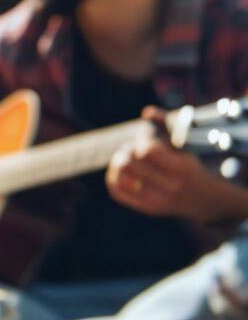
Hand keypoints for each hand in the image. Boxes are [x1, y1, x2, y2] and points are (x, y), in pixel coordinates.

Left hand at [106, 109, 247, 222]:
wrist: (206, 199)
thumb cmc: (191, 167)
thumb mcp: (185, 146)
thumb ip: (168, 126)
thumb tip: (147, 111)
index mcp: (182, 167)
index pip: (147, 150)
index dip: (140, 143)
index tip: (144, 142)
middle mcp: (170, 186)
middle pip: (128, 164)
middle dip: (125, 152)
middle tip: (129, 150)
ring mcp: (158, 200)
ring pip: (118, 177)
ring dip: (117, 164)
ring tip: (125, 160)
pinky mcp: (148, 208)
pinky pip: (117, 192)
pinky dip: (113, 178)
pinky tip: (120, 172)